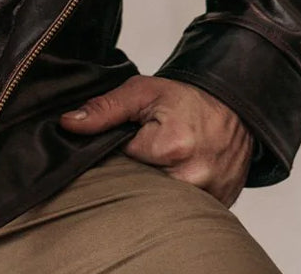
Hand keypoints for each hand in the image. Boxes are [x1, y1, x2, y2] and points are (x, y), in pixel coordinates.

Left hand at [59, 75, 253, 206]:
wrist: (232, 106)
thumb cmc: (186, 99)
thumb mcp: (142, 92)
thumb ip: (104, 109)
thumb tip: (68, 124)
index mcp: (172, 146)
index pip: (122, 162)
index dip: (120, 151)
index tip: (131, 139)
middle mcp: (193, 177)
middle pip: (141, 187)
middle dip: (137, 170)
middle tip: (149, 148)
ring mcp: (210, 195)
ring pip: (163, 201)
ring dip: (157, 185)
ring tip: (166, 159)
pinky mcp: (220, 205)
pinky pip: (187, 209)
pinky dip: (179, 195)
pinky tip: (182, 172)